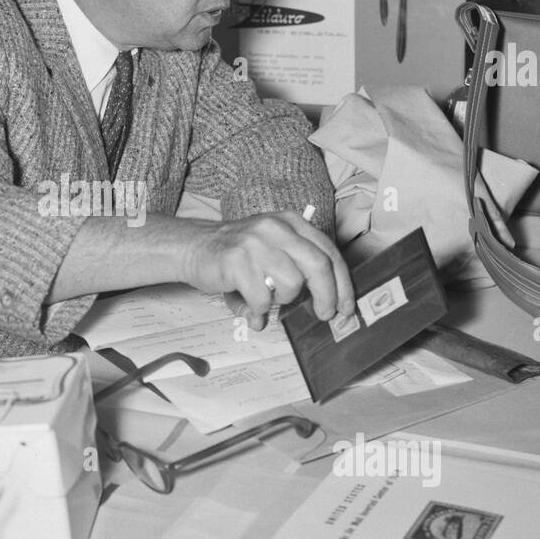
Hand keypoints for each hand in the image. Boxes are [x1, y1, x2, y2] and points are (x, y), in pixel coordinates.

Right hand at [183, 210, 353, 328]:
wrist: (193, 246)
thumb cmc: (238, 255)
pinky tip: (248, 306)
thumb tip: (325, 306)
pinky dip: (258, 309)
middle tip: (324, 315)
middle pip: (318, 266)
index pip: (329, 253)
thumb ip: (299, 270)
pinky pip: (262, 297)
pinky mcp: (237, 260)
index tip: (346, 307)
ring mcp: (256, 242)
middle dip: (327, 297)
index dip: (342, 284)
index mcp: (291, 222)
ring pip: (291, 284)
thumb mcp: (273, 250)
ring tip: (266, 298)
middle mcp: (276, 227)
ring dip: (283, 300)